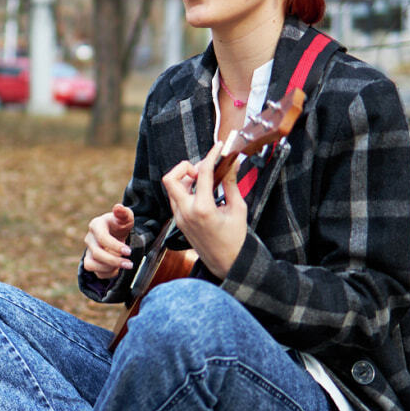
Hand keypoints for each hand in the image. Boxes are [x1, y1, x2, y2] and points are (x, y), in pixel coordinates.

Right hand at [83, 203, 134, 278]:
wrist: (117, 234)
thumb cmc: (121, 225)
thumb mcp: (126, 217)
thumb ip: (123, 213)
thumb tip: (118, 207)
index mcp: (96, 225)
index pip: (102, 238)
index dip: (115, 246)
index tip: (129, 251)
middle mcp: (89, 239)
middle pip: (96, 253)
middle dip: (114, 260)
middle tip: (130, 264)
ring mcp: (88, 251)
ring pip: (91, 265)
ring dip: (108, 268)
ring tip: (124, 267)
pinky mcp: (91, 262)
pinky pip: (96, 273)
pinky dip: (108, 274)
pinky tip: (119, 270)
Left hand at [162, 141, 246, 277]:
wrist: (227, 263)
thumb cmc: (236, 238)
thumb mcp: (238, 208)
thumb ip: (232, 184)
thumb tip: (233, 163)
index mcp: (203, 208)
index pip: (203, 173)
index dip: (211, 155)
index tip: (219, 147)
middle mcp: (186, 212)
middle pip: (171, 178)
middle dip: (185, 167)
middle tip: (204, 170)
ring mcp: (179, 218)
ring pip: (171, 188)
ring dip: (185, 179)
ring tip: (205, 181)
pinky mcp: (179, 222)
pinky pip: (175, 199)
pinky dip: (185, 190)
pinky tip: (202, 192)